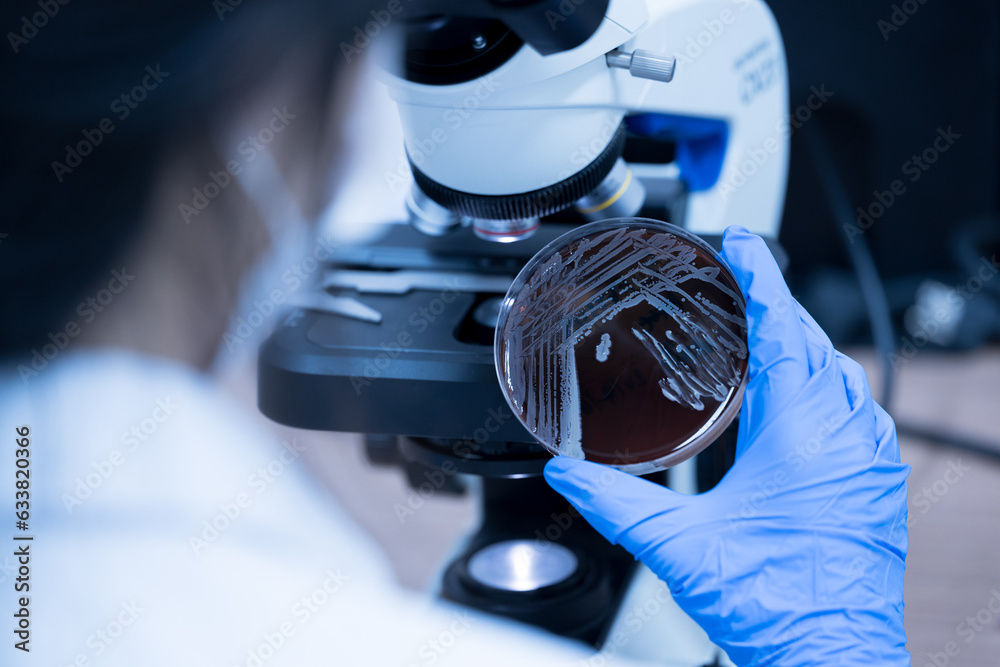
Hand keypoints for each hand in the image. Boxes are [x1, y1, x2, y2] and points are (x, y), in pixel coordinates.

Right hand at [544, 226, 909, 665]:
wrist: (832, 657)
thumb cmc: (774, 605)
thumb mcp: (677, 547)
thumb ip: (613, 503)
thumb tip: (566, 472)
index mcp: (802, 433)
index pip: (784, 329)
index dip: (762, 278)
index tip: (743, 244)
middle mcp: (847, 435)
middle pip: (813, 342)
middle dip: (777, 303)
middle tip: (741, 276)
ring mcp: (869, 457)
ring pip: (838, 372)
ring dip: (800, 341)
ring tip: (761, 323)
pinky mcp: (873, 480)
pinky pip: (853, 406)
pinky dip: (820, 380)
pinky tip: (795, 391)